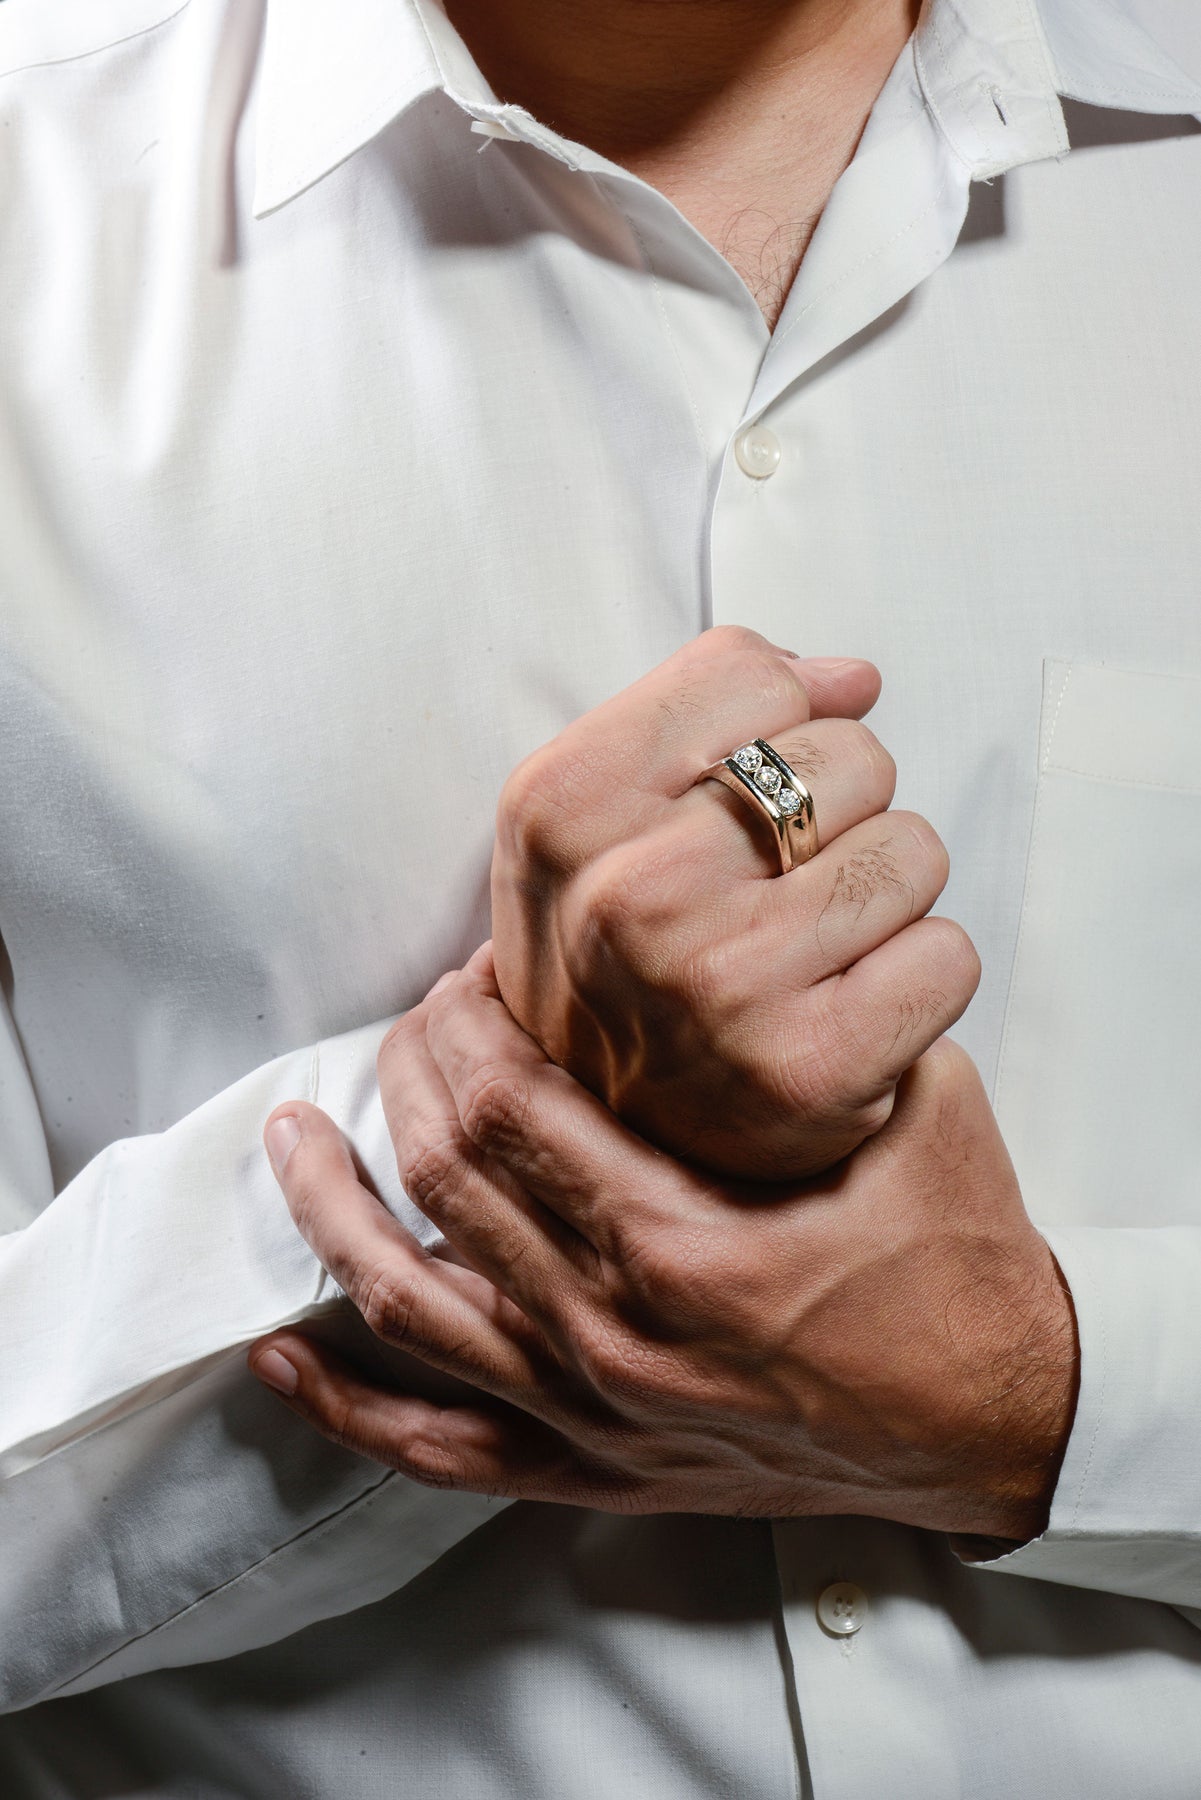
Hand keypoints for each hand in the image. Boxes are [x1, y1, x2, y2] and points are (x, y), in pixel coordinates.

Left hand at [250, 950, 1077, 1541]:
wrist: (995, 1424)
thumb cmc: (958, 1267)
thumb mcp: (918, 1112)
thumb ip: (817, 1024)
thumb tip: (727, 927)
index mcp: (684, 1245)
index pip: (512, 1105)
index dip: (470, 1020)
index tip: (476, 971)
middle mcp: (613, 1335)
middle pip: (447, 1177)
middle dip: (410, 1072)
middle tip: (419, 1013)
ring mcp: (591, 1414)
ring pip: (407, 1302)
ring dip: (332, 1209)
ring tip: (291, 1135)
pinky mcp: (591, 1468)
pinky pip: (435, 1448)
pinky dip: (346, 1405)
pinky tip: (284, 1354)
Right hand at [489, 626, 978, 1178]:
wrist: (620, 1139)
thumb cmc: (627, 951)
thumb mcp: (601, 813)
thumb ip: (709, 708)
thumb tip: (854, 677)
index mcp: (559, 811)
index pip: (750, 677)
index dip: (773, 731)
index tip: (733, 802)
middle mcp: (626, 898)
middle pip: (850, 757)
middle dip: (839, 815)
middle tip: (777, 893)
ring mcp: (718, 987)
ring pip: (913, 850)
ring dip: (885, 898)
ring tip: (813, 952)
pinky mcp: (811, 1069)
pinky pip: (950, 953)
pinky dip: (920, 978)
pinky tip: (851, 1010)